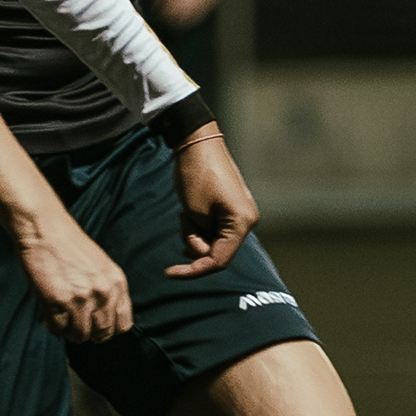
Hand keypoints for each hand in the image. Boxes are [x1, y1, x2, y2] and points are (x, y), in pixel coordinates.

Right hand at [13, 208, 132, 342]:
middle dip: (88, 332)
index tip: (96, 324)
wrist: (45, 229)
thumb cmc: (70, 246)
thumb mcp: (102, 267)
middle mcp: (103, 293)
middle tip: (76, 321)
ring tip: (62, 315)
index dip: (108, 328)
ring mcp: (81, 299)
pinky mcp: (58, 302)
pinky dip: (53, 325)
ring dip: (69, 330)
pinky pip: (58, 330)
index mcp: (117, 283)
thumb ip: (108, 293)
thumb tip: (105, 321)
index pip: (123, 325)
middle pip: (102, 334)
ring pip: (80, 336)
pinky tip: (50, 311)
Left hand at [163, 123, 257, 275]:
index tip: (169, 272)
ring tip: (185, 211)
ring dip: (193, 233)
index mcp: (242, 222)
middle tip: (182, 218)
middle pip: (216, 252)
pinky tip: (188, 212)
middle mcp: (246, 221)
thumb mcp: (193, 213)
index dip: (193, 271)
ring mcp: (240, 215)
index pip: (218, 260)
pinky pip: (213, 230)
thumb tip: (203, 253)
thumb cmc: (196, 175)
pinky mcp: (231, 211)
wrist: (197, 143)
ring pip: (212, 241)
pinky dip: (198, 227)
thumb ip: (199, 240)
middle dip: (193, 242)